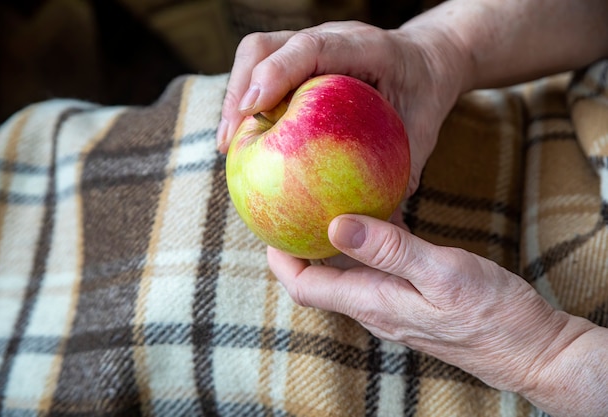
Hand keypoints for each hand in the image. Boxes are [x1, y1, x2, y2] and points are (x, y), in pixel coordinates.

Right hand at [217, 21, 468, 199]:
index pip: (313, 47)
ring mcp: (309, 46)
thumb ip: (405, 169)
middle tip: (229, 143)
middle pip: (266, 46)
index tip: (253, 110)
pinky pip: (262, 76)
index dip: (278, 71)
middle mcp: (329, 38)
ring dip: (234, 100)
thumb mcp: (425, 130)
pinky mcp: (297, 61)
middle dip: (238, 91)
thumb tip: (384, 227)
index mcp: (365, 46)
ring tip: (228, 147)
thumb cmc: (425, 95)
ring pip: (255, 57)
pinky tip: (244, 144)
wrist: (423, 62)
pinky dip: (247, 107)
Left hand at [268, 214, 592, 395]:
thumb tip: (337, 225)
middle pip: (318, 281)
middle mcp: (375, 308)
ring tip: (326, 207)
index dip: (281, 259)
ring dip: (329, 246)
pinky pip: (373, 273)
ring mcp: (392, 307)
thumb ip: (389, 249)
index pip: (305, 286)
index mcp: (373, 302)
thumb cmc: (491, 314)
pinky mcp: (411, 302)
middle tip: (293, 210)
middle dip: (298, 249)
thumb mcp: (441, 273)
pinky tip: (377, 220)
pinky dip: (364, 247)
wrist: (529, 348)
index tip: (271, 226)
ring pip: (344, 276)